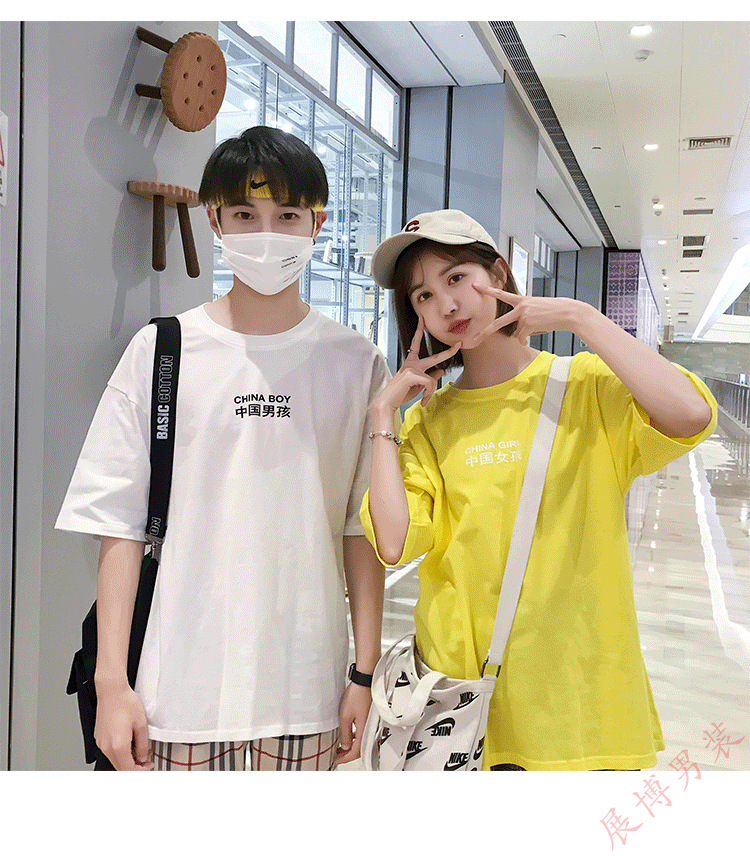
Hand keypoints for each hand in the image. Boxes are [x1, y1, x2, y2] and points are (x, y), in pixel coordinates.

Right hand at [94, 683, 152, 770]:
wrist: (112, 691)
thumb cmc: (125, 702)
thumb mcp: (141, 724)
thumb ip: (143, 744)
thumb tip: (143, 756)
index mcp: (118, 745)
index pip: (128, 770)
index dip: (140, 771)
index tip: (148, 766)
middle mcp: (106, 747)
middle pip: (120, 768)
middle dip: (134, 767)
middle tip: (145, 760)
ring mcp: (101, 743)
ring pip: (114, 761)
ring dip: (126, 760)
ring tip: (138, 750)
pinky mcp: (99, 738)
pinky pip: (109, 752)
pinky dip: (119, 753)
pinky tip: (128, 744)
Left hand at [335, 682, 372, 765]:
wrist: (365, 680)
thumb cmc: (357, 694)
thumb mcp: (345, 716)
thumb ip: (345, 733)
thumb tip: (345, 746)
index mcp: (364, 730)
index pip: (355, 751)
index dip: (345, 758)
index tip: (336, 760)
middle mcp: (370, 728)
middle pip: (360, 749)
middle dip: (347, 754)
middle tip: (337, 756)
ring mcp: (370, 723)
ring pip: (361, 741)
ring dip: (351, 746)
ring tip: (340, 747)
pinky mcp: (370, 718)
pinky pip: (363, 733)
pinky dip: (355, 738)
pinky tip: (349, 735)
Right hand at [373, 316, 460, 412]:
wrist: (388, 401)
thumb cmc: (400, 393)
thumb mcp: (417, 384)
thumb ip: (429, 376)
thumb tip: (441, 370)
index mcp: (410, 362)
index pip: (416, 344)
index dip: (419, 331)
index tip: (422, 319)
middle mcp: (411, 363)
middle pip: (435, 357)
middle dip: (449, 352)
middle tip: (459, 344)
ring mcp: (412, 368)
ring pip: (432, 378)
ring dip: (430, 391)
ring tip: (423, 399)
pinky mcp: (412, 374)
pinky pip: (429, 383)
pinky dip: (427, 394)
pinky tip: (422, 400)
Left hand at [463, 273, 579, 346]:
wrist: (567, 312)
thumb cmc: (553, 311)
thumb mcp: (535, 309)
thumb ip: (522, 318)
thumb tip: (516, 335)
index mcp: (521, 300)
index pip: (500, 294)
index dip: (487, 290)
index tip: (475, 286)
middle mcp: (520, 306)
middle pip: (498, 323)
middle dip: (485, 332)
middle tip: (474, 339)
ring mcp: (523, 315)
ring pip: (516, 334)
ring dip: (524, 335)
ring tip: (538, 326)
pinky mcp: (528, 325)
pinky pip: (522, 338)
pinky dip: (526, 341)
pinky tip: (536, 334)